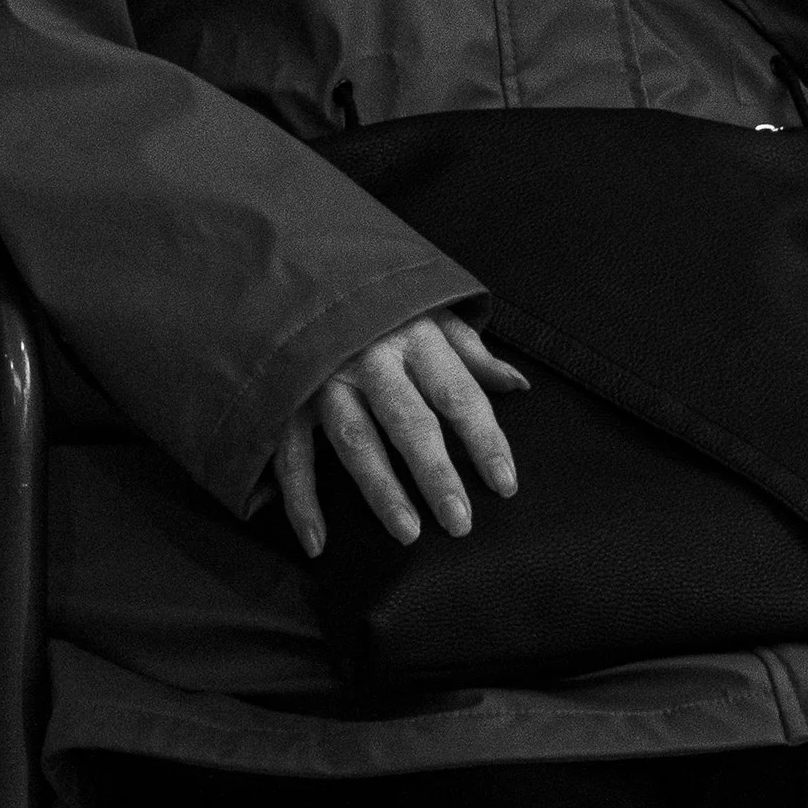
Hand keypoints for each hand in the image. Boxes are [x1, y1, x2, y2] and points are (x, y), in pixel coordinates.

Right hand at [274, 308, 526, 557]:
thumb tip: (517, 385)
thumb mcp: (430, 310)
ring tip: (408, 531)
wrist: (302, 267)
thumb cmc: (379, 299)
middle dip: (435, 473)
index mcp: (414, 334)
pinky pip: (292, 452)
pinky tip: (317, 541)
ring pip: (355, 438)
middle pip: (409, 421)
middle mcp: (371, 356)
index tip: (505, 484)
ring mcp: (326, 376)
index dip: (484, 439)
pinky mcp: (289, 395)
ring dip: (380, 488)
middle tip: (459, 522)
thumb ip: (471, 350)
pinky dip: (300, 499)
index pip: (458, 393)